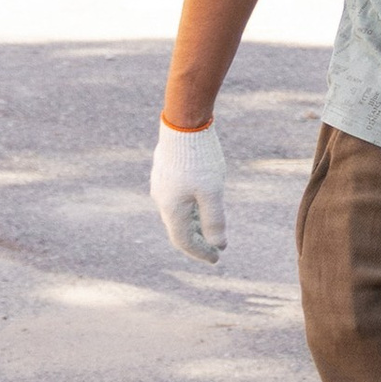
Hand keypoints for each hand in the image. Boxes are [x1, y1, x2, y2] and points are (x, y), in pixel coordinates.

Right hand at [151, 119, 227, 263]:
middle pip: (180, 229)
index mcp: (171, 209)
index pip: (184, 241)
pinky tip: (203, 203)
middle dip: (199, 241)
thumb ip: (214, 220)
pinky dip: (192, 208)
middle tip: (217, 248)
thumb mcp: (212, 192)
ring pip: (178, 212)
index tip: (217, 259)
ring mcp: (162, 184)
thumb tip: (218, 245)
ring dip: (196, 224)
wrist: (184, 122)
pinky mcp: (165, 171)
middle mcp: (162, 199)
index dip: (201, 252)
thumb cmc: (199, 158)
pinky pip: (177, 198)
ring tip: (212, 230)